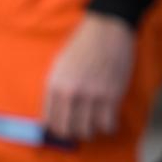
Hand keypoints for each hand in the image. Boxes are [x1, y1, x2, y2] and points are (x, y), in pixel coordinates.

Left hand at [44, 12, 135, 140]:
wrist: (108, 27)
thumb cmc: (83, 44)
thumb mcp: (60, 64)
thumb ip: (56, 90)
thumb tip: (53, 117)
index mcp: (54, 84)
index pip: (49, 121)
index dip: (56, 130)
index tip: (63, 129)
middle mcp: (71, 92)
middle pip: (68, 130)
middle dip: (73, 134)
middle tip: (79, 130)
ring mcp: (92, 94)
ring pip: (88, 130)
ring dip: (91, 131)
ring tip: (94, 125)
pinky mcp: (112, 94)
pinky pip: (108, 124)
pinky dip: (108, 127)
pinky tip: (109, 121)